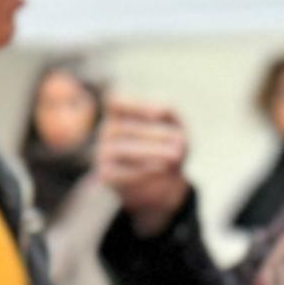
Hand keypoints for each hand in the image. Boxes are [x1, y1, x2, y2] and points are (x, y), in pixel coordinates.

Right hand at [96, 95, 194, 230]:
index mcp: (120, 113)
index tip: (157, 116)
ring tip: (175, 156)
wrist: (164, 182)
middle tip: (180, 146)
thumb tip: (155, 113)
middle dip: (156, 135)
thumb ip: (167, 110)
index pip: (116, 102)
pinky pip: (120, 172)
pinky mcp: (105, 174)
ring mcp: (103, 152)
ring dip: (151, 152)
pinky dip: (143, 171)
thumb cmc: (168, 145)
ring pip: (123, 149)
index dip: (134, 106)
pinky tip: (162, 169)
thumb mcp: (174, 124)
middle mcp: (107, 130)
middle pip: (127, 128)